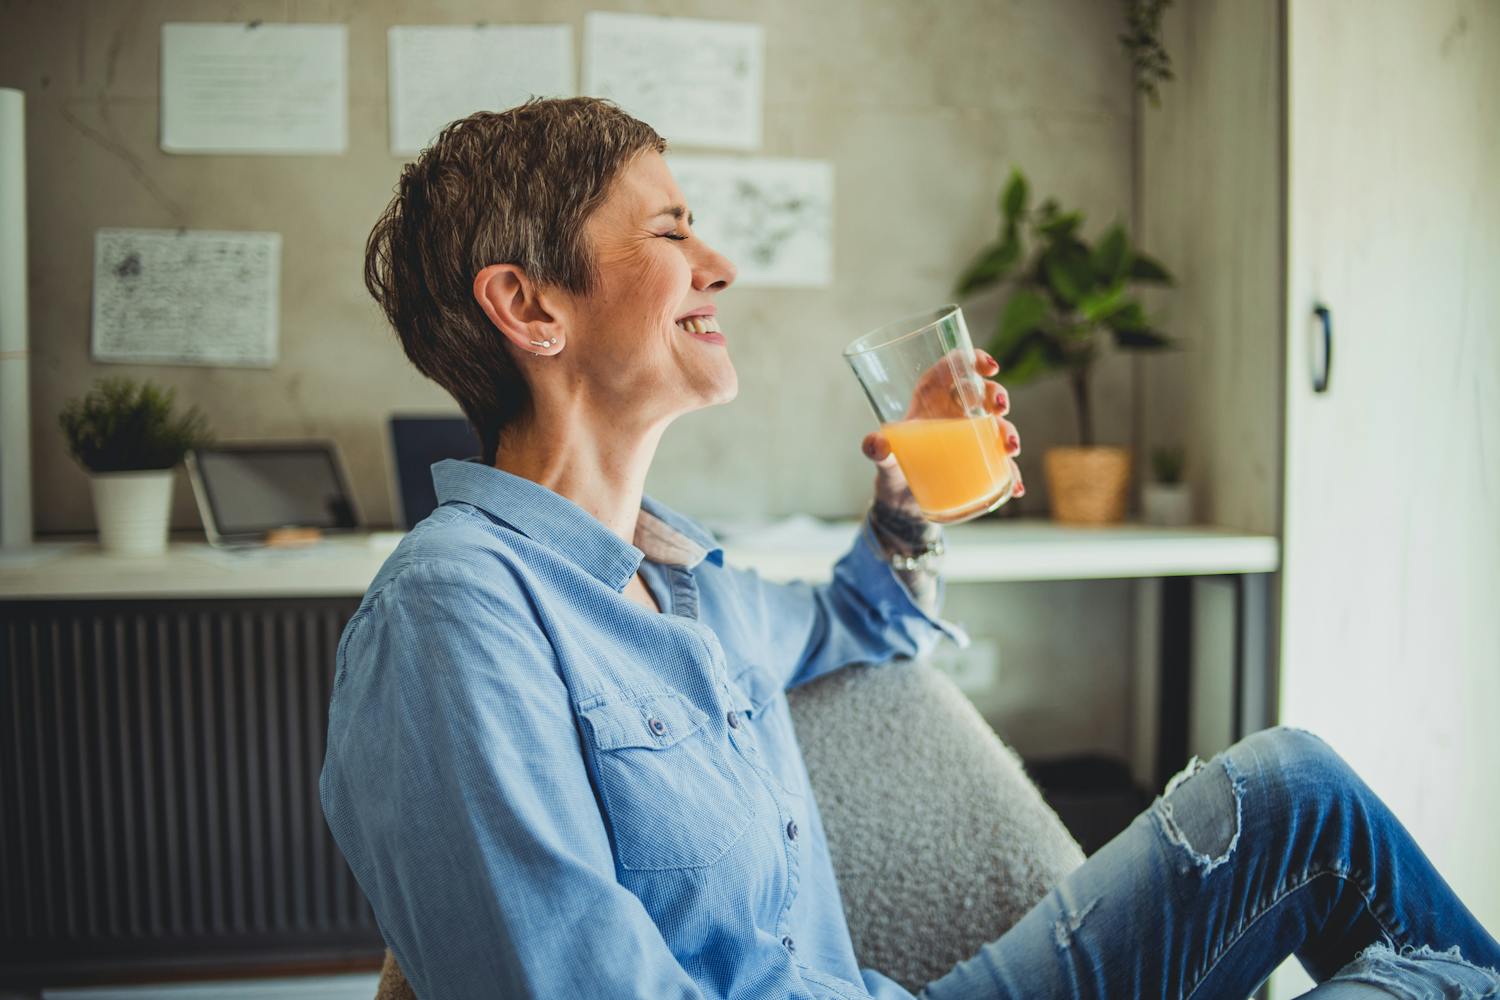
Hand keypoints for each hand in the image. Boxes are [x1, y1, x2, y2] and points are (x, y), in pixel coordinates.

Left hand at [859, 348, 1025, 513]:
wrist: (901, 501)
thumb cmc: (893, 468)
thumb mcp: (884, 459)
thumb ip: (876, 450)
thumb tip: (876, 444)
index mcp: (932, 397)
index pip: (954, 366)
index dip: (974, 360)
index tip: (989, 368)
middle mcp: (955, 411)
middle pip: (983, 391)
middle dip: (997, 395)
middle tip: (1000, 410)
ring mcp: (970, 436)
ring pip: (998, 424)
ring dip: (1009, 433)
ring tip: (1010, 450)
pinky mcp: (979, 461)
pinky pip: (1000, 464)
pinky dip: (1010, 474)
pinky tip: (1016, 485)